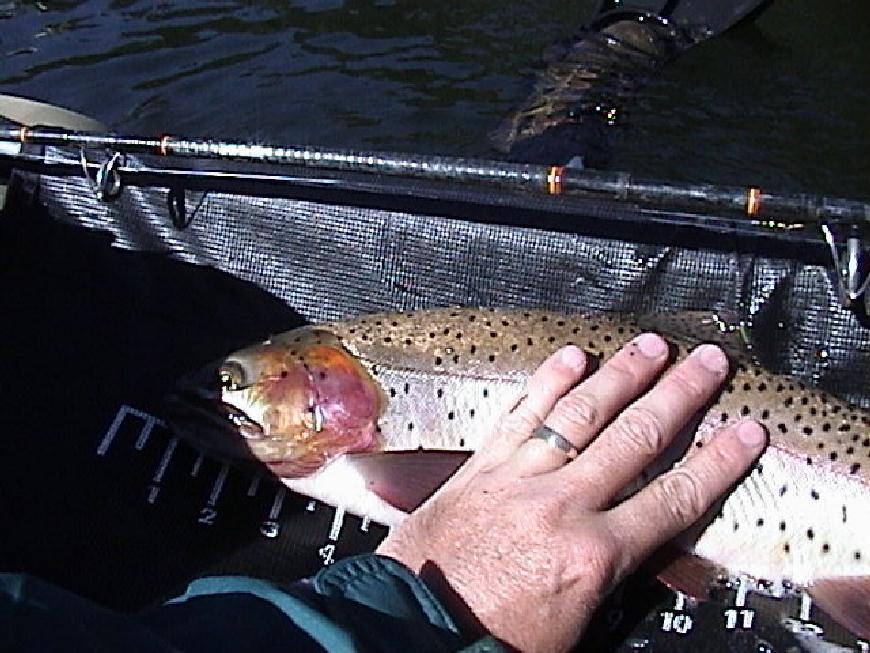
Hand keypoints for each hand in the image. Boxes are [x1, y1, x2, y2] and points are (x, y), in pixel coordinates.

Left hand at [376, 333, 766, 651]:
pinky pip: (520, 415)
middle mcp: (561, 506)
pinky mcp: (480, 469)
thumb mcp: (578, 623)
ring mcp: (519, 478)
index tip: (744, 432)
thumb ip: (614, 575)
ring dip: (621, 375)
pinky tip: (570, 357)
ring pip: (581, 414)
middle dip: (679, 395)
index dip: (718, 462)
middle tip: (708, 362)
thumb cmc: (491, 637)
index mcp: (594, 555)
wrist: (415, 628)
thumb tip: (640, 549)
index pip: (675, 498)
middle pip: (636, 438)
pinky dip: (547, 382)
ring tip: (651, 346)